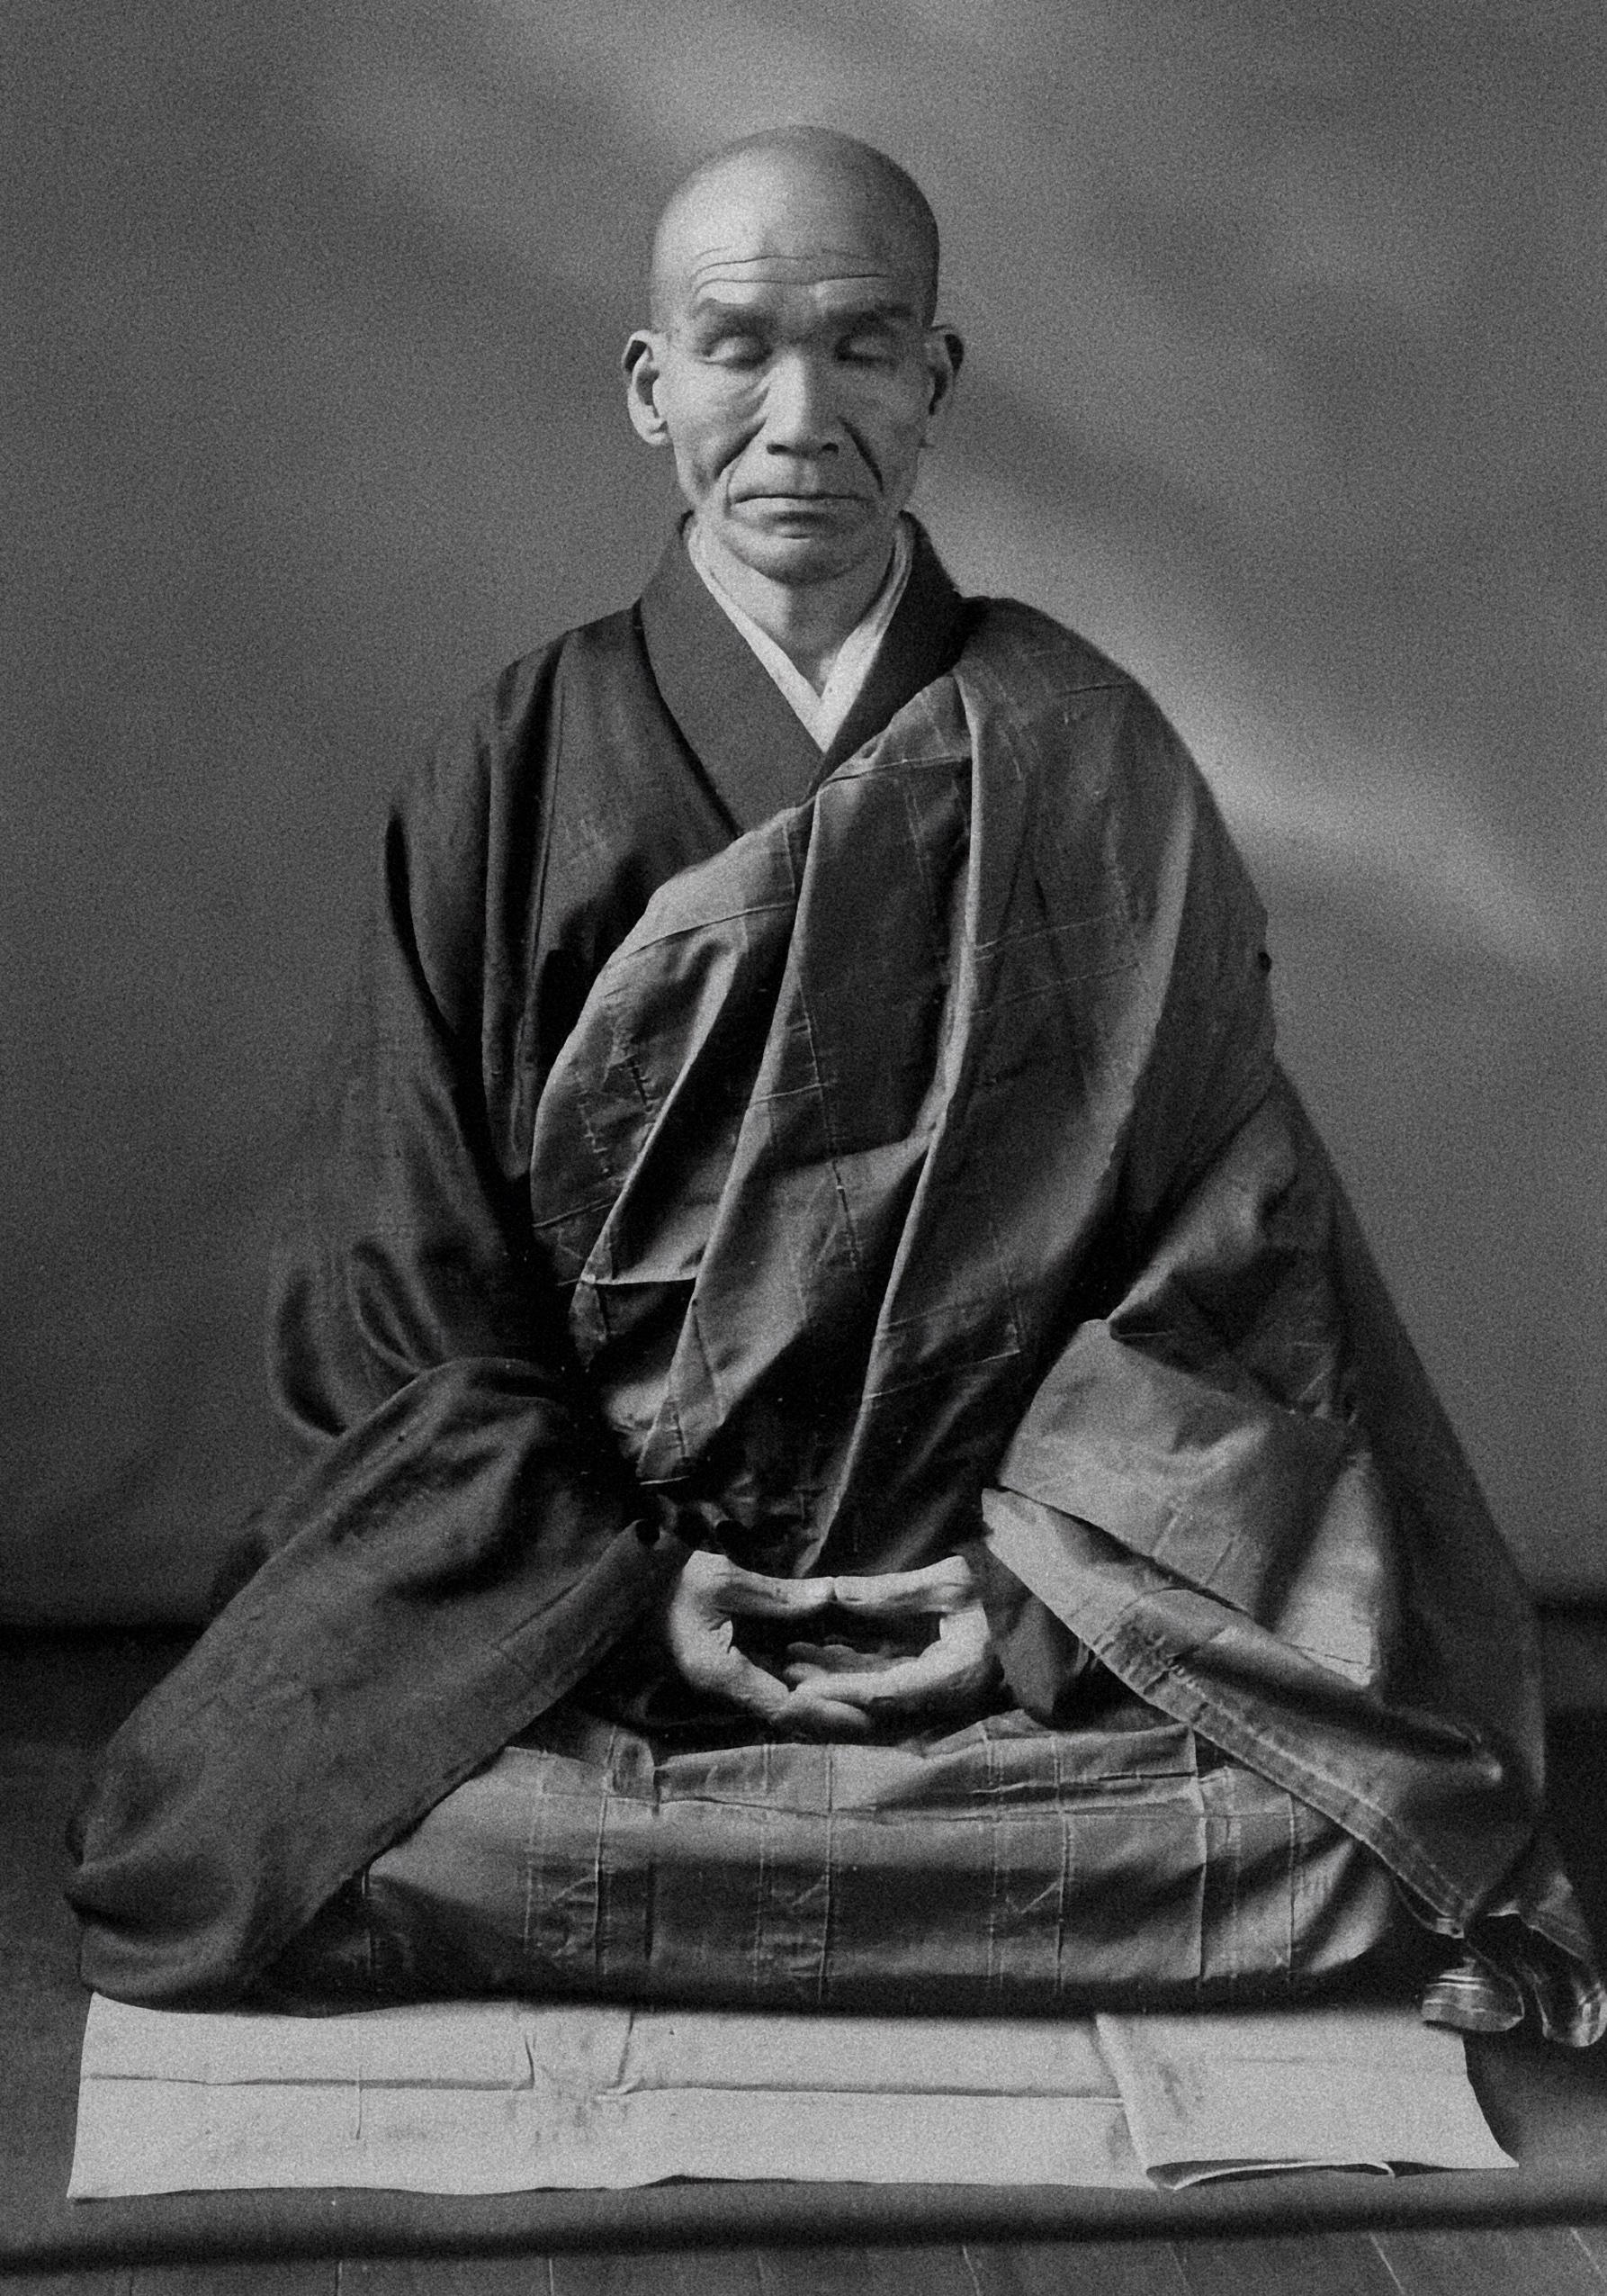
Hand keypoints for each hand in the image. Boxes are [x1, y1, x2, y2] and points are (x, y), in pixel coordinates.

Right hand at [662, 1549, 879, 1737]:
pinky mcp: (730, 1669)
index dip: (827, 1713)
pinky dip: (805, 1685)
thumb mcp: (722, 1579)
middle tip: (880, 1721)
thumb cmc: (667, 1580)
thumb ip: (777, 1594)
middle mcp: (726, 1687)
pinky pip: (773, 1684)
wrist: (625, 1589)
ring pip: (783, 1702)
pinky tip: (835, 1680)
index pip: (784, 1706)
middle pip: (789, 1715)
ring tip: (869, 1709)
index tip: (865, 1717)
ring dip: (822, 1706)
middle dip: (833, 1719)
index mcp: (721, 1671)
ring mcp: (727, 1681)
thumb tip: (829, 1596)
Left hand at [781, 1554, 999, 1725]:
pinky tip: (825, 1655)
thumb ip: (892, 1592)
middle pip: (873, 1709)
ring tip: (794, 1659)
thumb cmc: (1004, 1590)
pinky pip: (889, 1687)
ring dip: (836, 1680)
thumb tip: (835, 1591)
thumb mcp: (951, 1582)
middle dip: (826, 1692)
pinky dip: (856, 1674)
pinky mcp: (937, 1687)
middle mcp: (945, 1699)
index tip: (799, 1687)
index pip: (884, 1693)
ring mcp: (942, 1697)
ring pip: (876, 1698)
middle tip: (783, 1676)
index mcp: (952, 1677)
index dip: (840, 1691)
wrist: (1048, 1612)